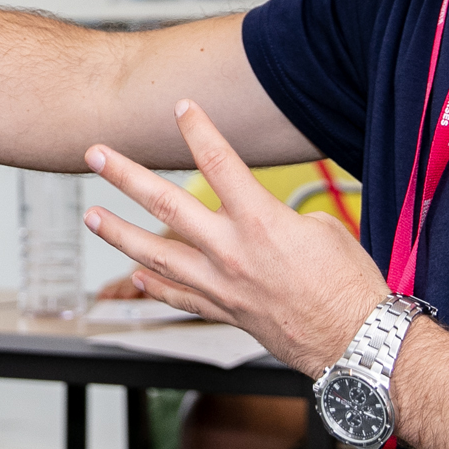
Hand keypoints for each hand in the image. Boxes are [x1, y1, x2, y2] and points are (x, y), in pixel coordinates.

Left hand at [79, 100, 389, 376]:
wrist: (356, 341)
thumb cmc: (349, 285)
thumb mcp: (322, 229)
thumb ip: (278, 218)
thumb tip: (260, 220)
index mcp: (260, 221)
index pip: (219, 162)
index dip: (198, 130)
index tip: (180, 107)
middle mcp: (231, 251)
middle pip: (166, 205)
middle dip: (126, 176)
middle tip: (96, 155)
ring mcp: (222, 285)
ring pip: (156, 255)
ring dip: (119, 232)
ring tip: (92, 216)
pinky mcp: (225, 312)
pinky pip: (179, 297)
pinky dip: (154, 286)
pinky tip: (135, 276)